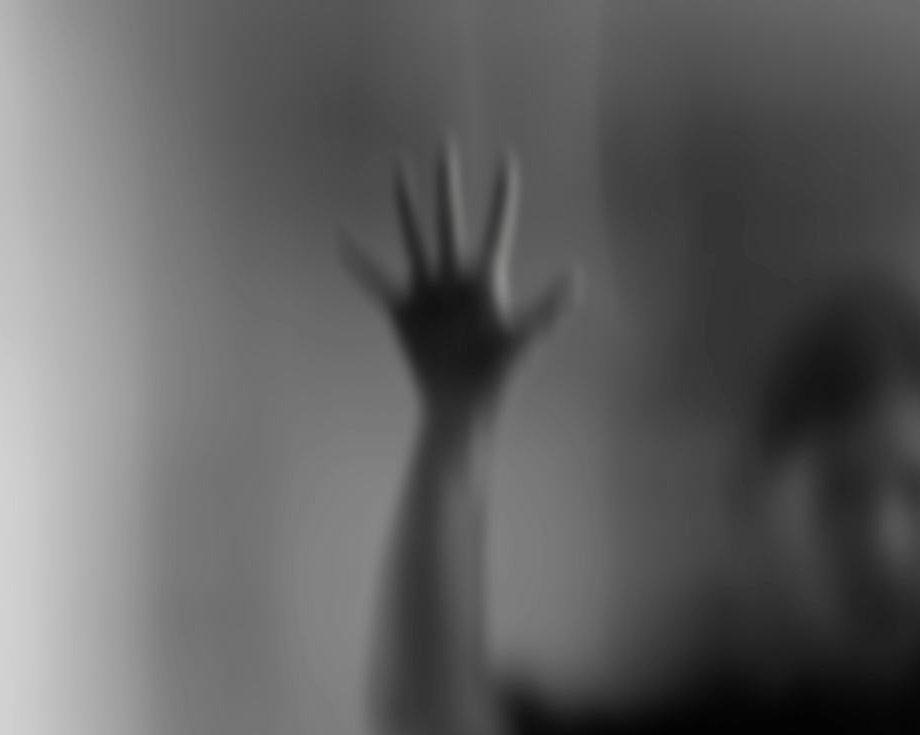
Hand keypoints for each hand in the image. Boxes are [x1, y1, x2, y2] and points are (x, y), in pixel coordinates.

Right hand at [342, 140, 580, 416]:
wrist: (463, 404)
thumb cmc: (499, 375)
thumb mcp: (524, 338)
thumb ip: (548, 308)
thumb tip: (578, 280)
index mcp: (487, 278)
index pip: (498, 226)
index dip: (503, 194)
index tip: (507, 160)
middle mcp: (457, 276)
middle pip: (450, 218)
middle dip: (448, 182)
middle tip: (446, 145)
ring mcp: (429, 290)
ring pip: (415, 235)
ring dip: (407, 203)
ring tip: (401, 168)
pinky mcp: (403, 309)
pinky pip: (375, 280)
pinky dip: (358, 261)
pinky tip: (341, 238)